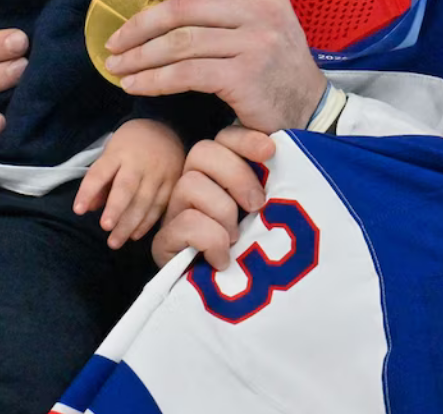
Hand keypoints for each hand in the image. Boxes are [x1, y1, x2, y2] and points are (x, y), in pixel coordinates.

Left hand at [74, 118, 183, 248]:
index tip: (78, 210)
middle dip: (115, 209)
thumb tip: (90, 208)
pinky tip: (135, 235)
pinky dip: (147, 223)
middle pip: (126, 188)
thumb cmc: (132, 144)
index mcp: (118, 152)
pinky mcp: (174, 183)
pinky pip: (161, 206)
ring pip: (145, 202)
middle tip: (105, 228)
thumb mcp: (111, 152)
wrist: (167, 128)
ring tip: (115, 241)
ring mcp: (159, 173)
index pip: (100, 172)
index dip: (88, 191)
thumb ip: (101, 180)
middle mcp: (139, 162)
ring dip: (129, 224)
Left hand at [102, 0, 325, 132]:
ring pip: (179, 43)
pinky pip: (185, 74)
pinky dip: (153, 80)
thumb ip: (227, 8)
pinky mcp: (245, 78)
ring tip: (118, 67)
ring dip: (140, 57)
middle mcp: (262, 12)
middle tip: (115, 42)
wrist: (310, 113)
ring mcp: (255, 44)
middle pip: (184, 9)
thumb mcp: (264, 24)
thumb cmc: (276, 70)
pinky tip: (136, 86)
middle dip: (139, 26)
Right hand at [150, 126, 273, 269]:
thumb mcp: (268, 216)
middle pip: (202, 152)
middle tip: (256, 206)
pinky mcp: (164, 242)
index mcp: (220, 175)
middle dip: (236, 176)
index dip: (245, 139)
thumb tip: (278, 158)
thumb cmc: (257, 255)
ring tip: (235, 239)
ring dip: (222, 214)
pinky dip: (212, 241)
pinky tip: (222, 259)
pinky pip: (187, 223)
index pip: (225, 138)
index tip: (270, 151)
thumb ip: (269, 188)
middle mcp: (193, 185)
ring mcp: (175, 212)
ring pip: (191, 184)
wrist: (235, 303)